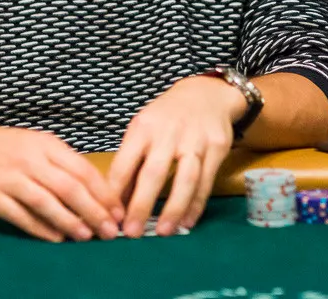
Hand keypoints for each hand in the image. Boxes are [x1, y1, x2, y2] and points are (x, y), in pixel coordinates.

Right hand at [0, 118, 124, 242]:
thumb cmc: (6, 147)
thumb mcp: (36, 143)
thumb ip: (62, 163)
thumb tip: (96, 190)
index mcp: (45, 144)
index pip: (81, 169)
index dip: (102, 193)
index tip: (117, 211)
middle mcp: (29, 160)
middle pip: (68, 188)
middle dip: (93, 211)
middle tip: (109, 231)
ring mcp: (9, 179)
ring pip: (46, 203)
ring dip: (69, 222)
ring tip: (86, 236)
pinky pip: (21, 216)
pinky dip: (40, 228)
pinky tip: (56, 238)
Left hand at [107, 75, 243, 237]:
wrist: (206, 94)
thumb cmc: (166, 118)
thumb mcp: (143, 129)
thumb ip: (131, 162)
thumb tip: (116, 201)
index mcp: (143, 128)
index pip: (124, 163)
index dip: (116, 192)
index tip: (110, 217)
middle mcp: (168, 133)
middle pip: (153, 173)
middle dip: (141, 205)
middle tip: (132, 233)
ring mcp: (195, 140)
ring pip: (185, 179)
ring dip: (173, 208)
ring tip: (163, 232)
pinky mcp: (217, 147)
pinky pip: (206, 181)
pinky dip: (196, 204)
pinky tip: (187, 221)